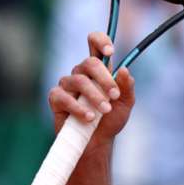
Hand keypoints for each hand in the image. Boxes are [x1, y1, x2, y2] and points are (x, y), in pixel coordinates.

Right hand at [47, 32, 135, 149]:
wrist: (97, 143)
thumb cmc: (110, 120)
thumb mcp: (125, 103)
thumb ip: (127, 87)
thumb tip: (124, 70)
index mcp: (100, 70)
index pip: (95, 44)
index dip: (101, 41)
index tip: (110, 51)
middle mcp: (82, 73)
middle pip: (89, 62)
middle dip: (105, 78)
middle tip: (115, 95)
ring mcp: (67, 85)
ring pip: (78, 80)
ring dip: (94, 96)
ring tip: (105, 110)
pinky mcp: (56, 99)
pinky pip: (63, 97)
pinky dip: (78, 108)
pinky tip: (89, 117)